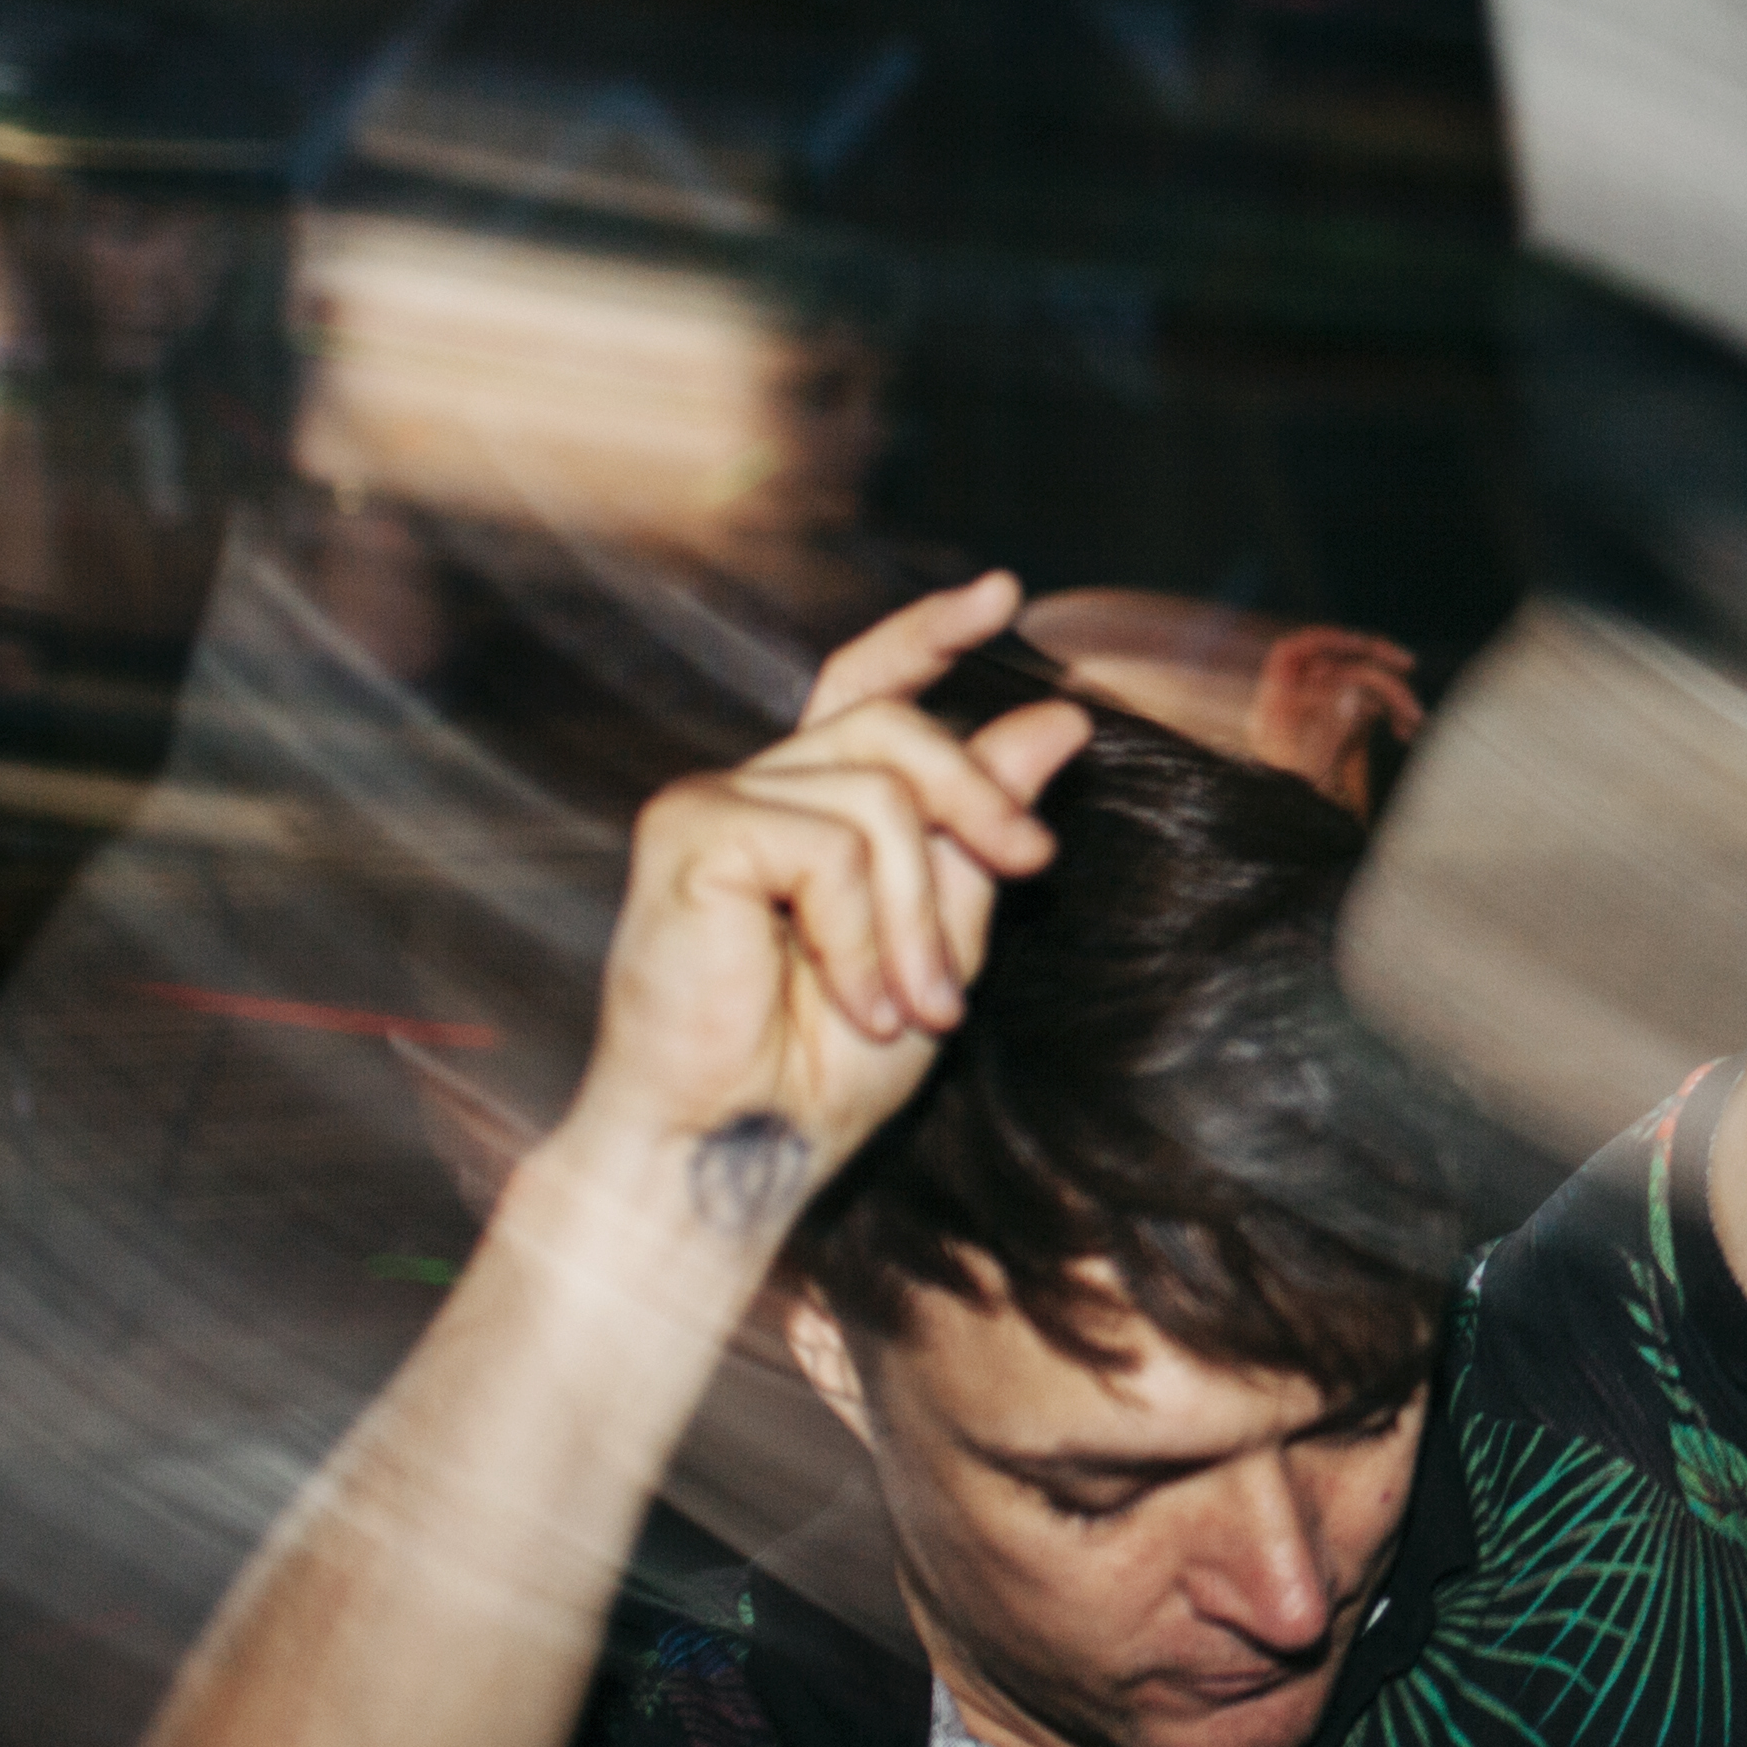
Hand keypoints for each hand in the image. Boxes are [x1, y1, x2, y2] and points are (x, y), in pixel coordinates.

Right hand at [570, 572, 1090, 1229]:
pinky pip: (830, 843)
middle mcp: (757, 788)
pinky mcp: (689, 831)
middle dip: (982, 803)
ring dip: (921, 917)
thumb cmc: (820, 1070)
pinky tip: (856, 997)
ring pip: (883, 795)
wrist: (735, 1150)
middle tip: (1034, 867)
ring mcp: (715, 803)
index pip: (868, 686)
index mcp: (810, 808)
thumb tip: (1056, 721)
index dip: (929, 632)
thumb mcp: (942, 936)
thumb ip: (983, 830)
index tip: (1005, 596)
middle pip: (901, 728)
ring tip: (914, 1006)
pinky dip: (863, 931)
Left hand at [1247, 623, 1427, 814]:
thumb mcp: (1313, 770)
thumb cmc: (1297, 813)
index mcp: (1276, 710)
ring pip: (1359, 685)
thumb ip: (1332, 728)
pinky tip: (1406, 732)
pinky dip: (1390, 715)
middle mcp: (1297, 709)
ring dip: (1392, 696)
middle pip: (1333, 662)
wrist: (1303, 846)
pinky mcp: (1343, 735)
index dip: (1324, 639)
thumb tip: (1355, 692)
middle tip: (1408, 665)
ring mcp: (1321, 720)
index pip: (1291, 654)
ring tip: (1416, 719)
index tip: (1359, 642)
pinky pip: (1369, 709)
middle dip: (1374, 661)